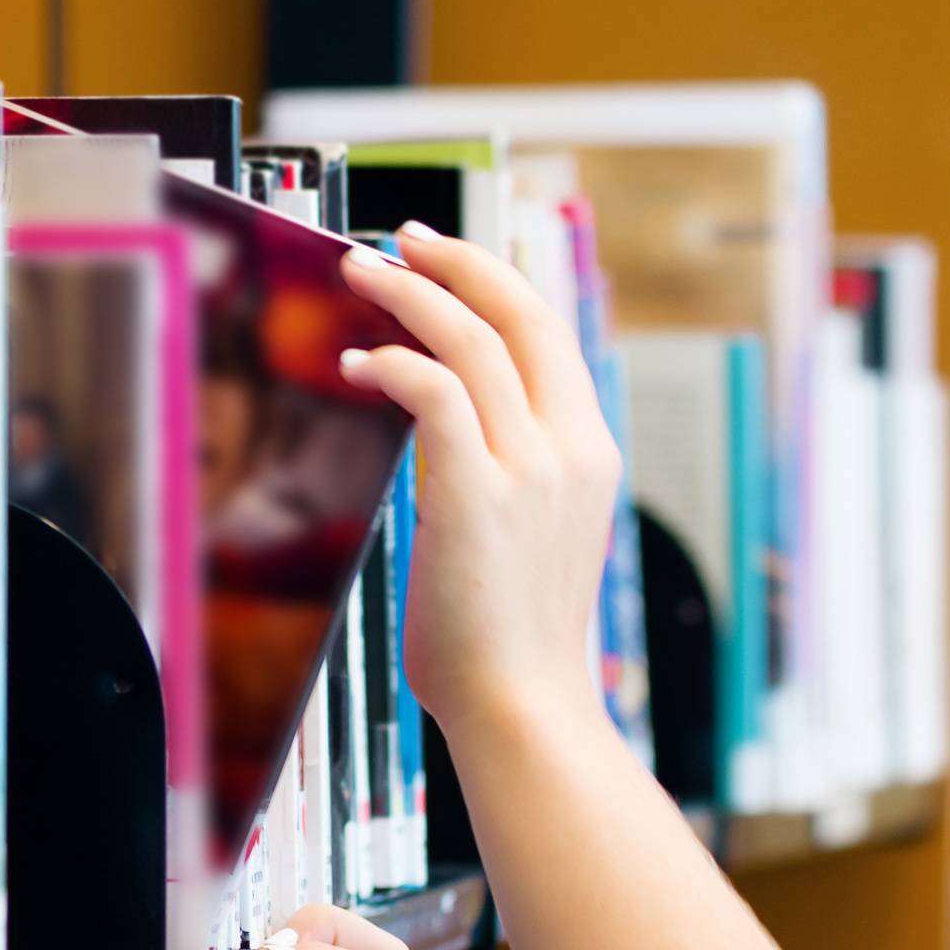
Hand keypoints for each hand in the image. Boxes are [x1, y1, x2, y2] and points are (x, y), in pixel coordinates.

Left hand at [338, 224, 624, 748]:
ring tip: (359, 275)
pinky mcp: (478, 492)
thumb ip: (509, 478)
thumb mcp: (531, 541)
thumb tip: (448, 441)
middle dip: (457, 263)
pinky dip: (393, 362)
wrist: (523, 708)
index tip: (445, 260)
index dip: (496, 283)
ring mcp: (530, 468)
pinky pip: (435, 390)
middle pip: (519, 315)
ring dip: (408, 295)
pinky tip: (358, 365)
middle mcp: (570, 450)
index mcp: (591, 457)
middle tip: (401, 241)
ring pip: (470, 339)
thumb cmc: (512, 645)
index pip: (549, 336)